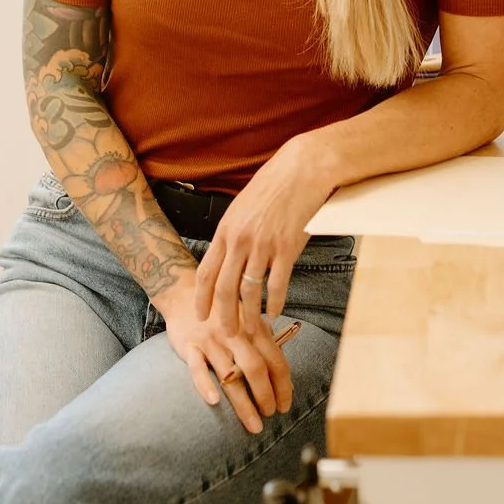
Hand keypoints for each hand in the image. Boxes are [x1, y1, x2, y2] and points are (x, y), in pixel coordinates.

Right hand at [158, 280, 292, 433]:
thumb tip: (284, 375)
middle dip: (267, 396)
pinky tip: (214, 402)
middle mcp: (235, 334)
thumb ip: (265, 342)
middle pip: (256, 369)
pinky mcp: (190, 346)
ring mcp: (212, 341)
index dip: (284, 386)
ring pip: (230, 376)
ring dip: (244, 404)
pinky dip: (205, 385)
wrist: (184, 293)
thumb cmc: (222, 313)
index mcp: (254, 328)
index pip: (276, 360)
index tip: (286, 406)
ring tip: (254, 425)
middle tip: (271, 416)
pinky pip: (197, 369)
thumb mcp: (248, 319)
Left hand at [195, 136, 335, 334]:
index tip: (201, 315)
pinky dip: (275, 303)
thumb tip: (228, 255)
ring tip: (251, 329)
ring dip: (249, 316)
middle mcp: (240, 240)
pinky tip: (275, 312)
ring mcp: (263, 245)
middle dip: (223, 316)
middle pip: (225, 289)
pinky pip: (277, 285)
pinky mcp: (287, 248)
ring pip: (250, 292)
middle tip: (226, 334)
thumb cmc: (275, 184)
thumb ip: (234, 232)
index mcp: (226, 229)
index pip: (206, 271)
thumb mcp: (243, 206)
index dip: (202, 298)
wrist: (302, 168)